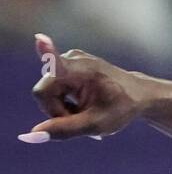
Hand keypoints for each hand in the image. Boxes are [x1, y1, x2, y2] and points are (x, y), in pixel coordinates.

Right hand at [22, 34, 142, 142]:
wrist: (138, 95)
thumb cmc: (120, 109)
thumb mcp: (95, 124)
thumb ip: (63, 129)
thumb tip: (30, 136)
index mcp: (81, 70)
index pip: (56, 64)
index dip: (45, 54)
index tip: (40, 38)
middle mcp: (71, 59)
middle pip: (45, 93)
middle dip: (58, 112)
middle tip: (83, 120)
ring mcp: (68, 59)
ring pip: (48, 93)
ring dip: (63, 108)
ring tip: (87, 112)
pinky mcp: (66, 64)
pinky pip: (55, 89)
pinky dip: (66, 102)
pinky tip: (82, 106)